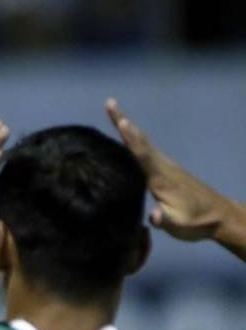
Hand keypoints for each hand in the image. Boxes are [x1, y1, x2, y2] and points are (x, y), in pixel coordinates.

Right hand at [105, 99, 235, 241]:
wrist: (220, 216)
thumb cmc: (197, 223)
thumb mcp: (180, 227)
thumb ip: (164, 221)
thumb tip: (153, 216)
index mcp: (162, 180)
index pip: (143, 155)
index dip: (131, 139)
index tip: (121, 121)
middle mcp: (164, 167)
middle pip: (141, 141)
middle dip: (123, 122)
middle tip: (109, 103)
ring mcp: (167, 166)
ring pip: (144, 143)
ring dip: (128, 128)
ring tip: (114, 114)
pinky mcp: (168, 170)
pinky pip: (147, 149)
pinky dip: (135, 139)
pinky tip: (130, 137)